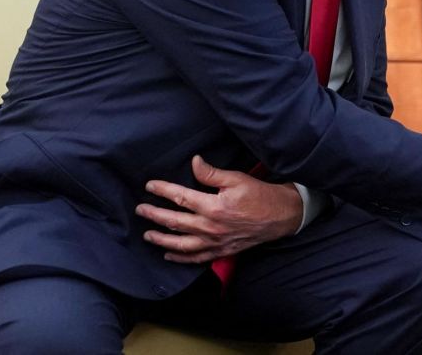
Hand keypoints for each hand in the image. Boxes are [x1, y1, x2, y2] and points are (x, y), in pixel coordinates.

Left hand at [137, 155, 303, 263]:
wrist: (280, 216)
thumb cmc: (260, 195)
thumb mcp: (237, 178)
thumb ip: (212, 173)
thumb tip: (194, 163)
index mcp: (213, 206)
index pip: (180, 197)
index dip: (162, 190)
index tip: (149, 186)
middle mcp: (210, 227)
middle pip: (174, 222)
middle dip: (154, 215)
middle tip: (140, 210)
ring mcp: (214, 242)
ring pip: (180, 244)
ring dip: (161, 239)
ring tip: (147, 234)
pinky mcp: (221, 251)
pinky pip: (195, 258)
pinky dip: (180, 258)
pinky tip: (168, 255)